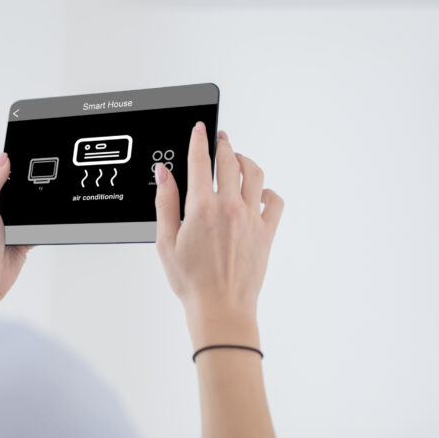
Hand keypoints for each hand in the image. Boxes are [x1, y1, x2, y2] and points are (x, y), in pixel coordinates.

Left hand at [0, 153, 33, 309]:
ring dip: (32, 208)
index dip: (7, 169)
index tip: (22, 162)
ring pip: (25, 209)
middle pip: (13, 191)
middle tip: (35, 183)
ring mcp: (5, 227)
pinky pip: (35, 228)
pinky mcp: (19, 240)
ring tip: (38, 204)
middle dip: (24, 189)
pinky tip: (42, 223)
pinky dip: (41, 225)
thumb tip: (2, 159)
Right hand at [153, 123, 283, 349]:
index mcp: (201, 207)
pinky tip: (259, 193)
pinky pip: (275, 201)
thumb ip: (165, 202)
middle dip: (223, 144)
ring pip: (255, 174)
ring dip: (246, 161)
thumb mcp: (165, 241)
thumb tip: (164, 174)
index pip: (200, 161)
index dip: (199, 140)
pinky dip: (268, 192)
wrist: (221, 309)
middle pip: (230, 161)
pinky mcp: (267, 232)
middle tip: (220, 138)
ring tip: (238, 159)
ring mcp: (251, 218)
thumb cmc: (192, 282)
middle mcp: (229, 207)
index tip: (200, 128)